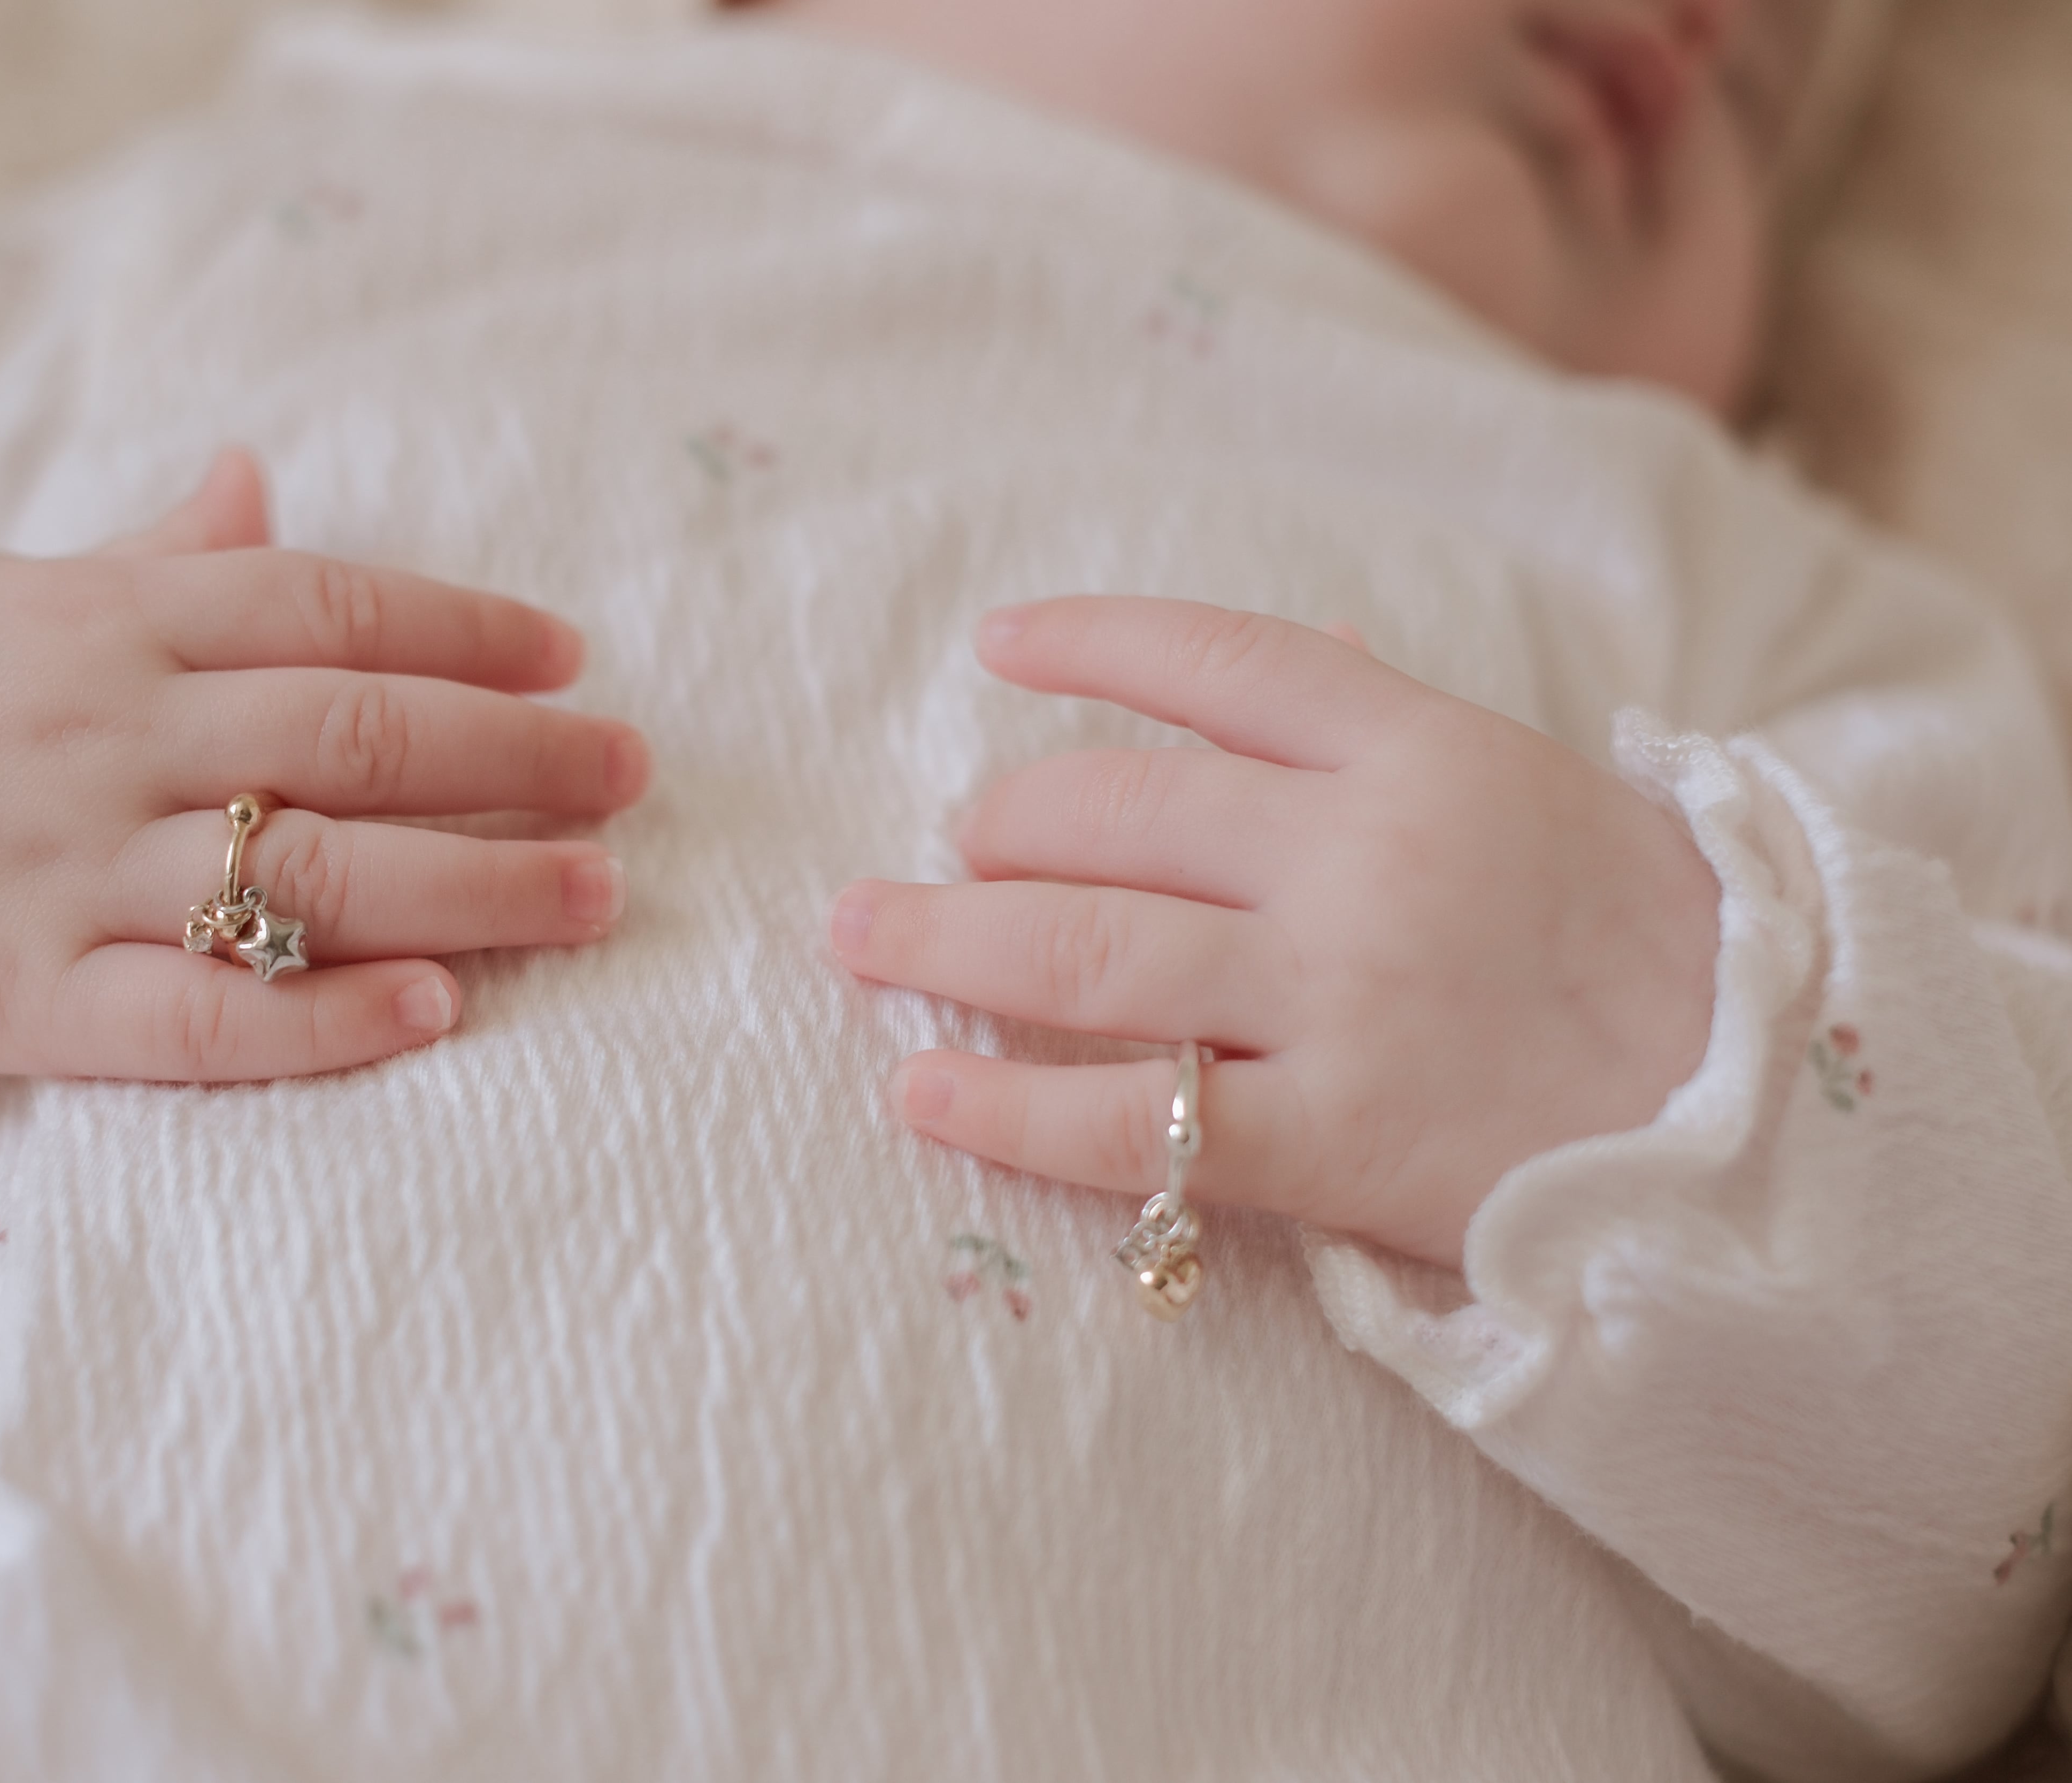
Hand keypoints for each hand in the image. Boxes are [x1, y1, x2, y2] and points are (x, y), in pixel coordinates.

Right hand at [0, 450, 646, 1116]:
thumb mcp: (6, 595)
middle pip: (355, 735)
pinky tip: (434, 1012)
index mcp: (108, 622)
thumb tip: (257, 475)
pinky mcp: (27, 1001)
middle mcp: (105, 735)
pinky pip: (200, 1019)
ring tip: (593, 893)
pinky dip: (323, 1017)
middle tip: (629, 777)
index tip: (571, 658)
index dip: (467, 628)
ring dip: (473, 885)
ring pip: (307, 875)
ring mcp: (68, 871)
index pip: (328, 607)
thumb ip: (148, 555)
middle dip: (516, 755)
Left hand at [828, 597, 1719, 1268]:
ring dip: (948, 940)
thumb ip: (1401, 729)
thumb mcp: (1538, 792)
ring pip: (1088, 952)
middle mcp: (1364, 858)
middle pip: (1116, 812)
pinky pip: (1132, 1121)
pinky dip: (1008, 1106)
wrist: (1764, 1111)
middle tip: (942, 852)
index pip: (1222, 662)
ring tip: (864, 939)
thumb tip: (1308, 646)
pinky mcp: (1334, 1140)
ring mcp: (1341, 999)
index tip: (997, 644)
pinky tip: (920, 1091)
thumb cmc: (1641, 943)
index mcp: (1422, 752)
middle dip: (998, 828)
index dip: (1094, 642)